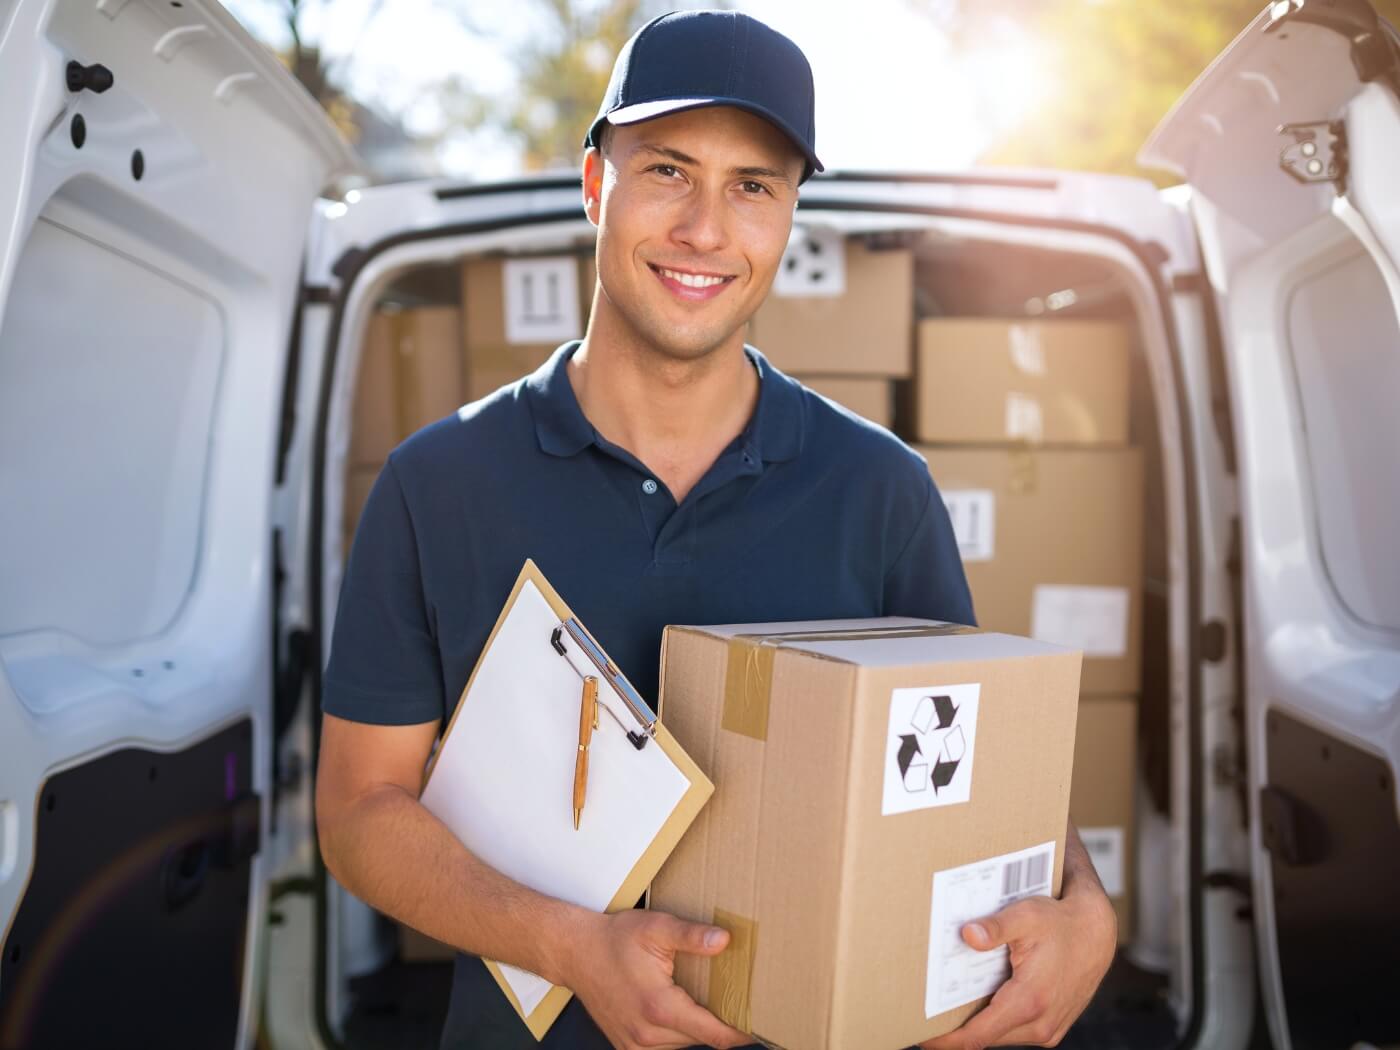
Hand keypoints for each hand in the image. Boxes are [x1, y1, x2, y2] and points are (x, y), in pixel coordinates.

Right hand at [563, 909, 751, 1049]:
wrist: (575, 952)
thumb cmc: (614, 939)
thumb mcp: (656, 928)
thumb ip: (691, 936)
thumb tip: (724, 941)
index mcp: (659, 1008)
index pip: (714, 1034)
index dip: (740, 1032)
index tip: (759, 1025)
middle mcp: (647, 1034)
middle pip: (700, 1040)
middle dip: (720, 1024)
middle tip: (736, 1001)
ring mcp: (635, 1044)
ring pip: (682, 1046)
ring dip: (695, 1029)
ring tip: (703, 1001)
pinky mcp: (628, 1046)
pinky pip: (663, 1047)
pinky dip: (675, 1033)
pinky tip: (677, 1009)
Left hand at [920, 875, 1115, 1047]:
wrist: (1098, 932)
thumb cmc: (1063, 923)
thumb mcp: (1027, 916)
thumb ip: (996, 926)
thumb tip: (968, 935)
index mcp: (1030, 1002)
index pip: (978, 1035)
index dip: (947, 1040)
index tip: (923, 1036)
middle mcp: (1040, 1023)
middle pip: (985, 1038)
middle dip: (957, 1030)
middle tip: (927, 1014)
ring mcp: (1048, 1028)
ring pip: (1000, 1035)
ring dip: (977, 1025)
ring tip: (948, 1007)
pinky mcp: (1051, 1026)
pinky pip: (1014, 1030)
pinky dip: (996, 1020)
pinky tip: (981, 1001)